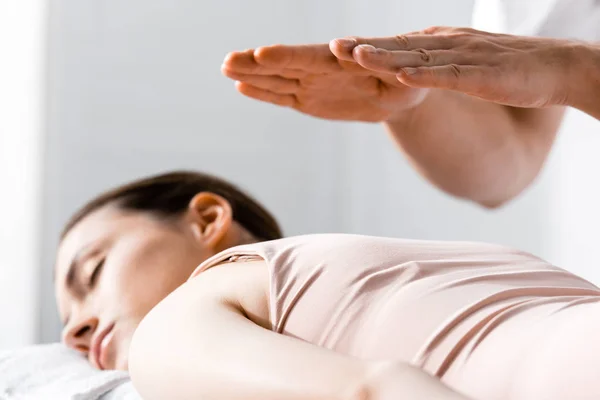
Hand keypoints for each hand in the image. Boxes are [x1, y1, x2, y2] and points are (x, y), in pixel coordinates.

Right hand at [221, 44, 429, 121]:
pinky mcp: (308, 101)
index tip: (262, 53)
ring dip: (252, 74)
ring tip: (225, 67)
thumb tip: (358, 53)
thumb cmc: (405, 83)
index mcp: (341, 61)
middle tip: (228, 60)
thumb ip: (379, 66)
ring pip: (276, 80)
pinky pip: (281, 97)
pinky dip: (263, 93)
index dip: (285, 56)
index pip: (308, 57)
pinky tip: (242, 86)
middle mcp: (319, 70)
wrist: (398, 97)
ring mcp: (310, 85)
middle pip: (283, 65)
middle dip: (256, 63)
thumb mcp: (401, 78)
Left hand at [346, 26, 574, 107]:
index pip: (399, 44)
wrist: (557, 66)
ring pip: (418, 57)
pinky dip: (424, 75)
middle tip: (332, 47)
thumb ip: (437, 63)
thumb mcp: (465, 62)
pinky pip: (449, 75)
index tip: (337, 48)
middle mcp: (449, 45)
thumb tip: (409, 66)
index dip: (367, 45)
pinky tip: (402, 75)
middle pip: (400, 46)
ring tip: (354, 55)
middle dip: (364, 47)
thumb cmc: (510, 67)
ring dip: (385, 56)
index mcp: (444, 43)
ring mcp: (465, 58)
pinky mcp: (482, 75)